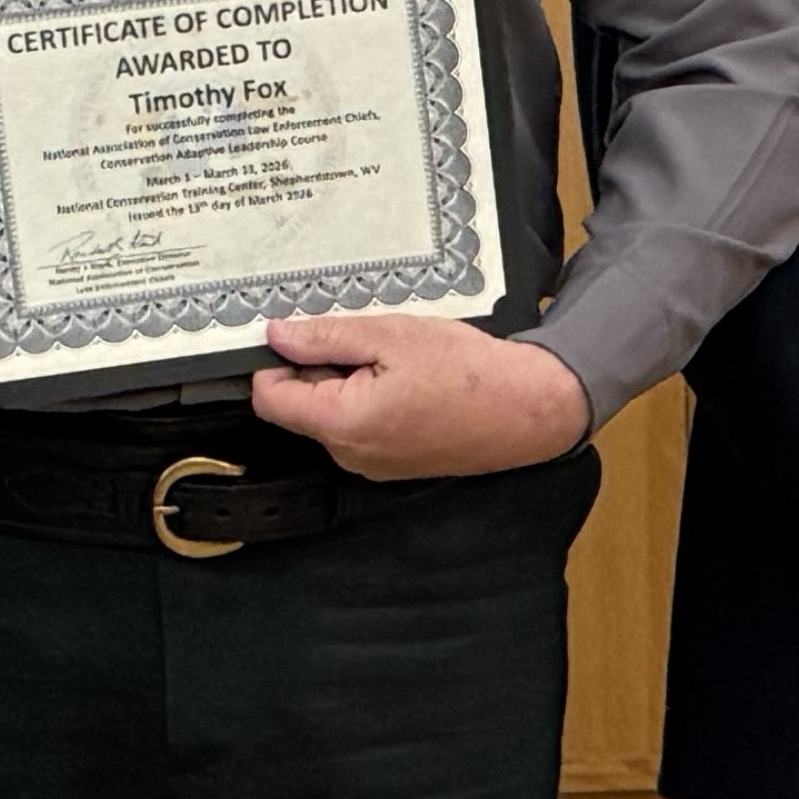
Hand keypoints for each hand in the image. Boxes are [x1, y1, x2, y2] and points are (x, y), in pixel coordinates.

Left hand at [247, 315, 592, 480]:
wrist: (527, 409)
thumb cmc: (468, 372)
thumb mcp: (391, 335)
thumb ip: (326, 338)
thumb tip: (277, 336)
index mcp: (342, 423)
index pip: (270, 398)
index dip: (275, 362)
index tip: (298, 333)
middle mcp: (350, 454)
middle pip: (301, 406)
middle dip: (319, 367)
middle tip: (362, 336)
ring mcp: (373, 465)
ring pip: (333, 415)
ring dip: (349, 381)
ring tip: (394, 357)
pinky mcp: (394, 464)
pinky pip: (362, 429)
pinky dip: (372, 400)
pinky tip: (408, 379)